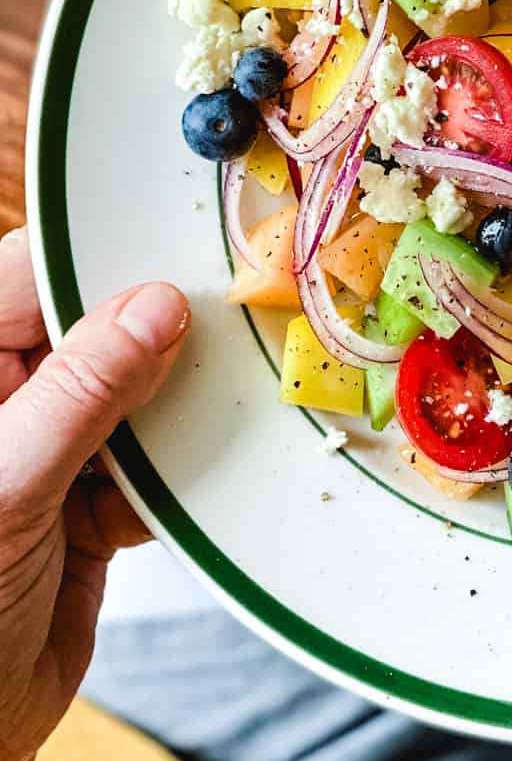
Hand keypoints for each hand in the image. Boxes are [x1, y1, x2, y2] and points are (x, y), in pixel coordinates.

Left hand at [0, 228, 188, 760]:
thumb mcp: (9, 487)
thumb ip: (81, 392)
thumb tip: (157, 306)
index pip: (28, 281)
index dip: (102, 260)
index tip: (186, 249)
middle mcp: (2, 405)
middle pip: (91, 335)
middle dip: (160, 333)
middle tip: (239, 315)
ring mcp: (44, 457)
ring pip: (129, 399)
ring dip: (177, 409)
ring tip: (238, 391)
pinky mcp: (84, 510)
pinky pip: (147, 468)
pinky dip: (178, 476)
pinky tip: (207, 474)